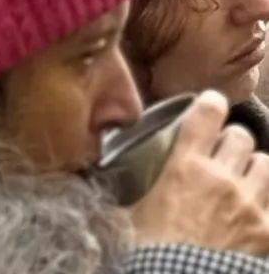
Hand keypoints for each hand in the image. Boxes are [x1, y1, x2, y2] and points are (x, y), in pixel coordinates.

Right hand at [129, 89, 268, 255]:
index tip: (211, 106)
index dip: (212, 104)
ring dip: (255, 171)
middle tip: (224, 154)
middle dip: (233, 141)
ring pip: (265, 165)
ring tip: (246, 182)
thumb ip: (132, 185)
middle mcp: (222, 178)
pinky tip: (255, 213)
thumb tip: (102, 173)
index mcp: (186, 165)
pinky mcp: (268, 233)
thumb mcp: (134, 210)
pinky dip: (265, 205)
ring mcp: (250, 205)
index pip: (207, 112)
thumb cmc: (150, 250)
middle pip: (241, 136)